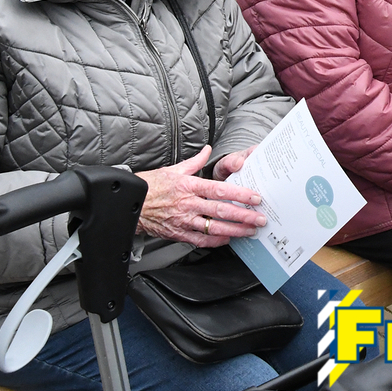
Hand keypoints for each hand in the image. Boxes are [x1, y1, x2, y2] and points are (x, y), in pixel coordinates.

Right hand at [135, 146, 267, 246]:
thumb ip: (195, 161)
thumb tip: (208, 150)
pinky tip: (227, 239)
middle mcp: (188, 204)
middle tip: (259, 218)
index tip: (254, 198)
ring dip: (234, 230)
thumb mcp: (174, 169)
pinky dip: (215, 240)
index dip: (239, 194)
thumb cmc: (152, 186)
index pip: (219, 190)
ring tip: (249, 231)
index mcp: (189, 186)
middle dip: (243, 216)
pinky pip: (199, 239)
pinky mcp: (178, 233)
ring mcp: (183, 220)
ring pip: (213, 227)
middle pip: (221, 210)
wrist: (132, 203)